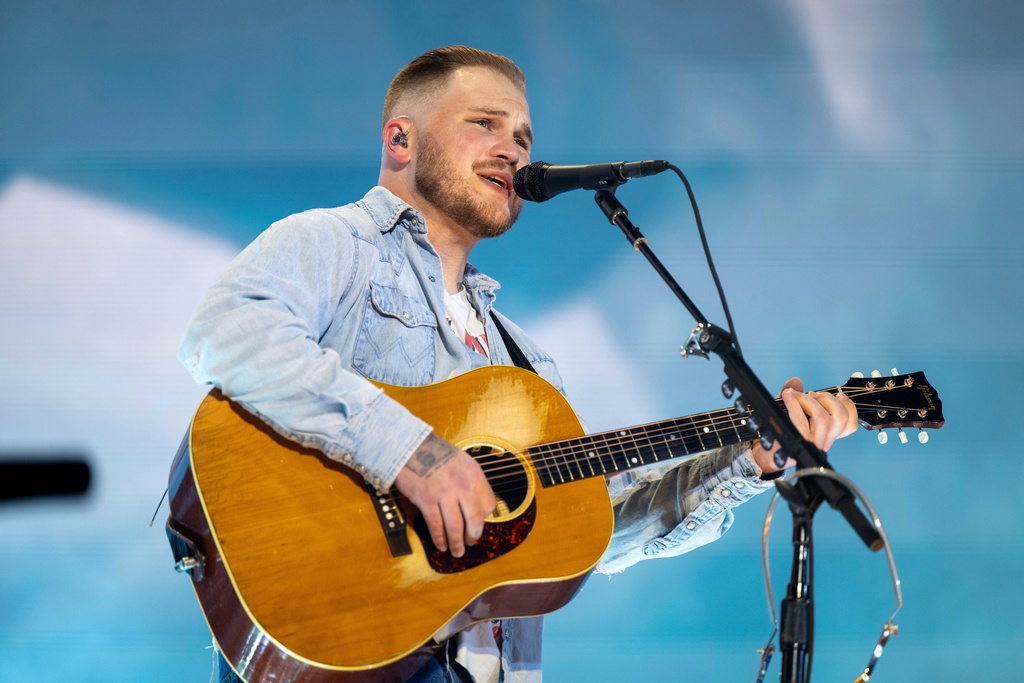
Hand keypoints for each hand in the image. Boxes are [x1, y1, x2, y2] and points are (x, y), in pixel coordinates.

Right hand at [393, 433, 496, 557]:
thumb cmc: (435, 455)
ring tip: (457, 552)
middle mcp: (462, 484)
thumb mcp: (461, 462)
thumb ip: (470, 482)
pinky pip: (436, 525)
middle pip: (475, 519)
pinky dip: (439, 539)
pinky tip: (441, 545)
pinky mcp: (426, 499)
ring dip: (457, 543)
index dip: (485, 518)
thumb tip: (475, 507)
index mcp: (474, 474)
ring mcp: (443, 492)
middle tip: (470, 543)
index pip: (489, 504)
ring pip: (455, 526)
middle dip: (473, 536)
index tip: (478, 525)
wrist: (409, 447)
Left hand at [752, 377, 858, 474]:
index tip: (839, 394)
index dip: (849, 407)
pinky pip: (801, 422)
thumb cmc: (780, 428)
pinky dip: (794, 406)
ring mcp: (811, 444)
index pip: (850, 425)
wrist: (764, 450)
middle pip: (840, 418)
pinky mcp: (797, 444)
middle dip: (826, 399)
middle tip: (810, 395)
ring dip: (809, 401)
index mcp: (828, 435)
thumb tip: (796, 381)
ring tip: (796, 396)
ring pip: (823, 419)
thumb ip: (796, 394)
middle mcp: (823, 441)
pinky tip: (788, 397)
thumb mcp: (790, 409)